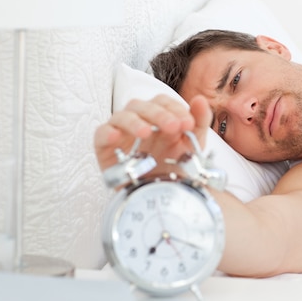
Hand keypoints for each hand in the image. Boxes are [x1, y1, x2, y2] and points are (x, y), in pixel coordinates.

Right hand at [94, 94, 212, 170]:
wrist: (162, 200)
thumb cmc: (174, 169)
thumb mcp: (193, 146)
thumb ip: (199, 122)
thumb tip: (201, 100)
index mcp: (159, 117)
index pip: (163, 102)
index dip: (175, 108)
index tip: (188, 123)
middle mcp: (139, 121)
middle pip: (143, 106)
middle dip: (159, 114)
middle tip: (173, 127)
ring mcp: (121, 133)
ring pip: (121, 115)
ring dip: (134, 121)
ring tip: (147, 132)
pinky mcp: (105, 148)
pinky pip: (101, 134)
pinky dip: (107, 132)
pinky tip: (116, 137)